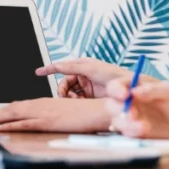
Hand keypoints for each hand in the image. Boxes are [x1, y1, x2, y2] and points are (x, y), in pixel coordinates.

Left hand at [0, 98, 111, 132]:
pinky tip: (1, 127)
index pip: (18, 106)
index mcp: (44, 103)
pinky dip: (10, 125)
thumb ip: (50, 116)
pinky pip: (24, 123)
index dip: (3, 111)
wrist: (97, 111)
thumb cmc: (84, 114)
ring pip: (14, 113)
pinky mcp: (47, 121)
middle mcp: (40, 105)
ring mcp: (43, 112)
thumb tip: (39, 121)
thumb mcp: (63, 113)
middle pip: (12, 108)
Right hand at [36, 58, 153, 98]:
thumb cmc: (115, 76)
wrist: (130, 91)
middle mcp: (84, 75)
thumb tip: (58, 65)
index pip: (62, 66)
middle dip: (63, 90)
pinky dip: (75, 102)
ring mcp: (87, 86)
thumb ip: (73, 67)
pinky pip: (76, 99)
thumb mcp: (91, 69)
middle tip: (64, 97)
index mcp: (84, 65)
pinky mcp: (90, 96)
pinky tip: (79, 103)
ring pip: (69, 92)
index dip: (49, 69)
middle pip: (64, 82)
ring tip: (75, 101)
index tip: (38, 72)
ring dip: (69, 97)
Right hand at [105, 79, 168, 138]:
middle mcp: (126, 102)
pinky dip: (133, 133)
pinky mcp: (133, 131)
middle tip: (132, 114)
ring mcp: (128, 118)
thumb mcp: (167, 90)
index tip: (123, 95)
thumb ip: (152, 90)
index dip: (116, 90)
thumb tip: (135, 91)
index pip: (115, 87)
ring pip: (118, 121)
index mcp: (131, 87)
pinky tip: (144, 131)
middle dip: (119, 110)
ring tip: (143, 126)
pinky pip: (127, 133)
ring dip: (127, 124)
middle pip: (111, 105)